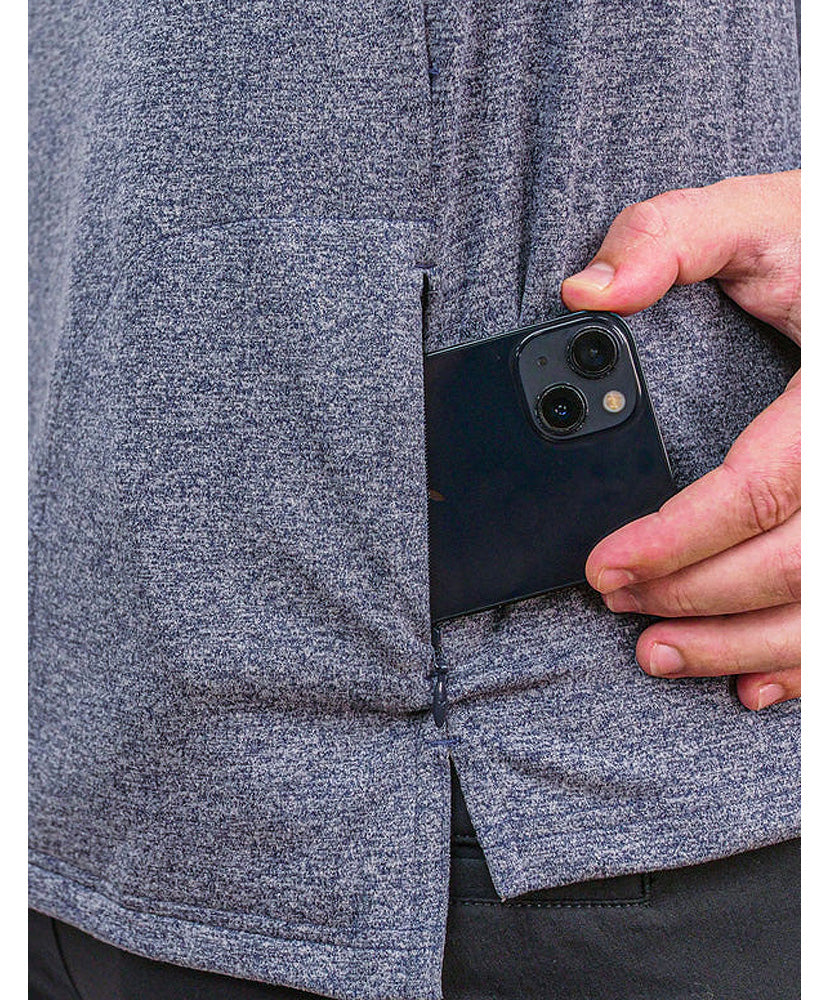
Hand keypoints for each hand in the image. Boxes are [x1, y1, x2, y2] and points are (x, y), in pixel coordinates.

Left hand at [561, 171, 800, 710]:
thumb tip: (588, 293)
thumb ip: (670, 238)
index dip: (677, 540)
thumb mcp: (760, 218)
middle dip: (692, 596)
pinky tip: (754, 682)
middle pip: (793, 565)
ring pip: (827, 609)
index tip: (604, 565)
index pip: (762, 491)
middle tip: (615, 599)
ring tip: (660, 652)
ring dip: (742, 645)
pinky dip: (804, 662)